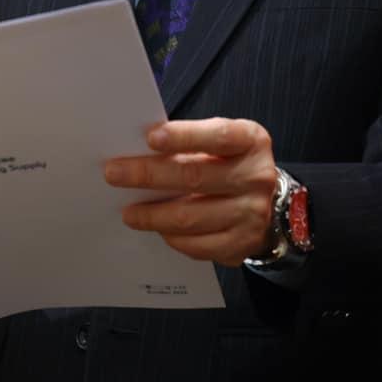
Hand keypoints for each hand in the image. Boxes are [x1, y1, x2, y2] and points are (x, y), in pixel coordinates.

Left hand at [103, 118, 278, 265]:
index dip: (183, 136)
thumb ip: (189, 143)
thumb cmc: (230, 163)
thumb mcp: (220, 142)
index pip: (216, 136)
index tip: (150, 137)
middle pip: (194, 177)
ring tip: (129, 212)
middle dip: (148, 175)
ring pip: (190, 217)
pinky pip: (197, 245)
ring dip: (152, 215)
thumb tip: (138, 152)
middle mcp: (256, 176)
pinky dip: (171, 237)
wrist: (267, 200)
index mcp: (250, 141)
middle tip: (114, 174)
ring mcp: (252, 213)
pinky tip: (157, 228)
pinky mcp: (242, 243)